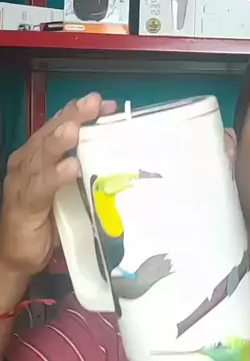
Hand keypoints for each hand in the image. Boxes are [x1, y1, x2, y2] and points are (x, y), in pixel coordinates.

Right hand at [0, 93, 115, 285]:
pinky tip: (71, 167)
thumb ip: (85, 170)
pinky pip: (40, 188)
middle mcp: (28, 162)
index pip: (59, 126)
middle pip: (51, 134)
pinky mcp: (24, 206)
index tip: (105, 103)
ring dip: (60, 141)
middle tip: (94, 103)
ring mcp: (23, 183)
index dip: (79, 112)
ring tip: (76, 127)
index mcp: (39, 154)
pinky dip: (56, 176)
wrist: (19, 257)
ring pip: (42, 156)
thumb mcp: (70, 188)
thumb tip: (118, 153)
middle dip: (73, 116)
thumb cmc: (48, 219)